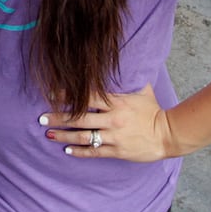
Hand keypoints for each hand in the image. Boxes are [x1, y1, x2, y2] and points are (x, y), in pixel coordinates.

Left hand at [40, 85, 175, 163]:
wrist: (168, 135)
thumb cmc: (153, 110)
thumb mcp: (141, 90)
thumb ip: (127, 78)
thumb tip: (121, 59)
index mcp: (117, 102)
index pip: (87, 96)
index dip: (68, 95)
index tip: (51, 94)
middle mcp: (113, 119)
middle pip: (80, 117)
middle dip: (58, 117)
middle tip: (42, 117)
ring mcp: (114, 136)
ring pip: (84, 136)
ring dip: (64, 135)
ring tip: (49, 134)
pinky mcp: (117, 151)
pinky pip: (94, 152)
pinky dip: (79, 151)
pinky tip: (67, 149)